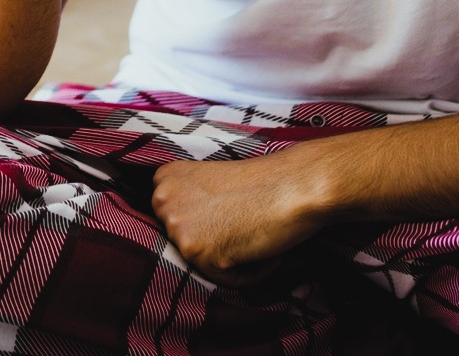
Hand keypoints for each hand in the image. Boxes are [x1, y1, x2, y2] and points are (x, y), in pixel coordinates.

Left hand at [150, 155, 328, 288]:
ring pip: (205, 265)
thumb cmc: (265, 183)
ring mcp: (177, 225)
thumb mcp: (211, 183)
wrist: (296, 184)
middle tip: (247, 224)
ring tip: (257, 232)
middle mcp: (162, 199)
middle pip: (189, 245)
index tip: (232, 213)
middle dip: (220, 243)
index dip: (212, 225)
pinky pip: (224, 279)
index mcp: (164, 179)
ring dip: (236, 258)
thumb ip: (190, 203)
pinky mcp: (197, 250)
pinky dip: (250, 272)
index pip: (179, 224)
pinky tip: (264, 246)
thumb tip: (187, 234)